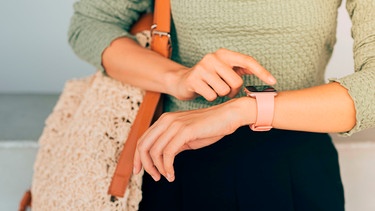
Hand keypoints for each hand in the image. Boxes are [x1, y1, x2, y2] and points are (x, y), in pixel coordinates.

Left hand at [133, 98, 253, 181]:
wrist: (227, 116)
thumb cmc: (209, 127)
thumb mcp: (186, 136)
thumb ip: (172, 144)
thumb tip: (162, 159)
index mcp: (164, 120)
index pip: (142, 139)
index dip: (138, 157)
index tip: (139, 170)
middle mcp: (166, 120)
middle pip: (143, 145)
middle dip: (145, 164)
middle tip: (154, 177)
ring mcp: (174, 124)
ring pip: (154, 151)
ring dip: (158, 169)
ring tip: (167, 177)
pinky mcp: (184, 131)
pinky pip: (168, 153)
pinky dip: (167, 167)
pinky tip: (172, 174)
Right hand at [171, 48, 275, 100]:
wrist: (182, 81)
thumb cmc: (208, 76)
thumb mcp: (224, 69)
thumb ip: (242, 68)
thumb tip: (265, 74)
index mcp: (223, 54)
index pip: (247, 61)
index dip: (261, 71)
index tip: (273, 81)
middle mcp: (213, 58)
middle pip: (237, 82)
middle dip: (234, 91)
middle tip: (227, 91)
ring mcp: (202, 68)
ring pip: (224, 90)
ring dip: (221, 95)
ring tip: (213, 89)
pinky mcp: (194, 80)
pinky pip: (212, 96)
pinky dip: (210, 98)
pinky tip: (205, 92)